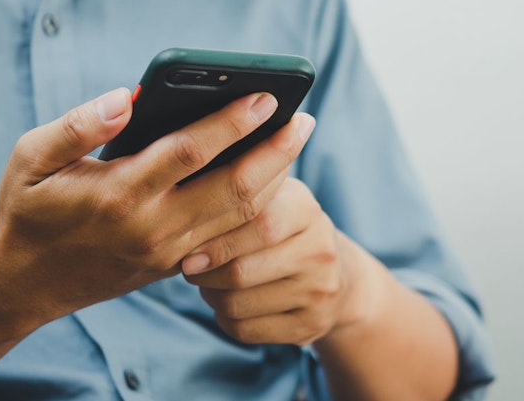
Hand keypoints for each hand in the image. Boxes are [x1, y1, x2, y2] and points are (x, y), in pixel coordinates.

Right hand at [0, 88, 313, 326]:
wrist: (26, 284)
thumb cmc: (30, 210)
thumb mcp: (31, 159)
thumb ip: (77, 126)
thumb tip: (124, 98)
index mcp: (118, 194)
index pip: (190, 152)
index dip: (231, 122)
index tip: (265, 95)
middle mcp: (153, 227)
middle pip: (235, 188)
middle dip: (276, 150)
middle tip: (304, 117)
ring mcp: (171, 252)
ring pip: (243, 216)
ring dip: (277, 176)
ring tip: (295, 139)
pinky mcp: (179, 266)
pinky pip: (233, 234)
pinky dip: (260, 204)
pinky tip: (273, 173)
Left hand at [182, 176, 368, 344]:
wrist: (338, 272)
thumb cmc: (284, 227)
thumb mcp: (272, 197)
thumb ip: (237, 192)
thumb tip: (185, 197)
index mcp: (306, 210)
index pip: (259, 225)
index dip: (216, 242)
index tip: (187, 252)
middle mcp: (320, 251)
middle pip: (242, 272)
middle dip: (204, 274)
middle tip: (190, 269)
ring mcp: (319, 291)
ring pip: (238, 305)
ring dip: (210, 296)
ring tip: (208, 283)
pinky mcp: (311, 326)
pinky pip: (246, 330)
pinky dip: (224, 319)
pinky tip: (226, 303)